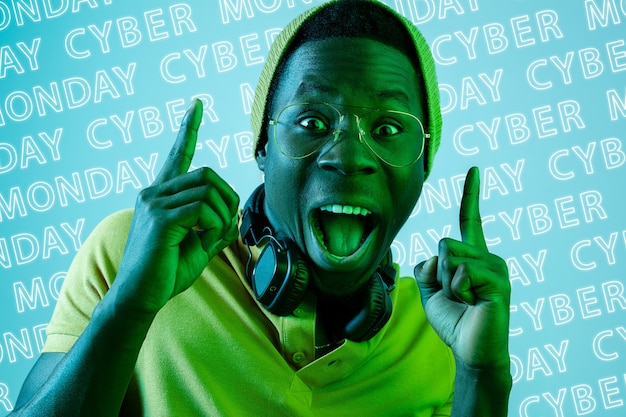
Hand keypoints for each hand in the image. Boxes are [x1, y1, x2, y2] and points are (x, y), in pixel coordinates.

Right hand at [115, 99, 239, 315]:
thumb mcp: (198, 247)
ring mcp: (154, 202)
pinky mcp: (159, 217)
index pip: (178, 155)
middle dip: (228, 199)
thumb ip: (214, 228)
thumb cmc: (166, 273)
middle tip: (225, 225)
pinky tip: (202, 239)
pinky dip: (214, 224)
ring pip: (209, 190)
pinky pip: (203, 208)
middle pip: (208, 174)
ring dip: (222, 216)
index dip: (189, 129)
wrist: (140, 297)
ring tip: (211, 237)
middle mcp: (154, 192)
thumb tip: (234, 219)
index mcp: (160, 195)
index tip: (197, 105)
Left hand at [414, 166, 509, 367]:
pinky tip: (474, 305)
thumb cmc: (454, 321)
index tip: (474, 169)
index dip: (470, 194)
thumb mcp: (431, 291)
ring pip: (451, 256)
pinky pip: (462, 272)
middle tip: (457, 297)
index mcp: (473, 257)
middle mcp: (488, 258)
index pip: (469, 220)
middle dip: (440, 273)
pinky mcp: (499, 281)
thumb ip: (427, 268)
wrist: (470, 350)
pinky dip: (458, 291)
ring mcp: (496, 268)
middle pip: (445, 244)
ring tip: (466, 302)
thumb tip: (434, 255)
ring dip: (449, 284)